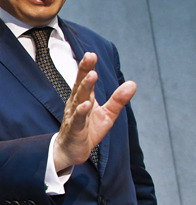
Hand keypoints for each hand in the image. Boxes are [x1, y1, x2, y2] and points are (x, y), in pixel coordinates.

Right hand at [53, 52, 135, 170]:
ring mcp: (74, 117)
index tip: (92, 53)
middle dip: (85, 71)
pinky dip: (81, 112)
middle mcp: (76, 104)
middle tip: (90, 56)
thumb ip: (118, 100)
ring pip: (79, 99)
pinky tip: (86, 105)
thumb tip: (133, 84)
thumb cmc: (87, 130)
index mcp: (84, 99)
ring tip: (92, 75)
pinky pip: (77, 120)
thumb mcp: (107, 115)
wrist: (71, 151)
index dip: (88, 67)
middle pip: (80, 85)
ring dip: (85, 88)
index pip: (85, 80)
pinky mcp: (75, 130)